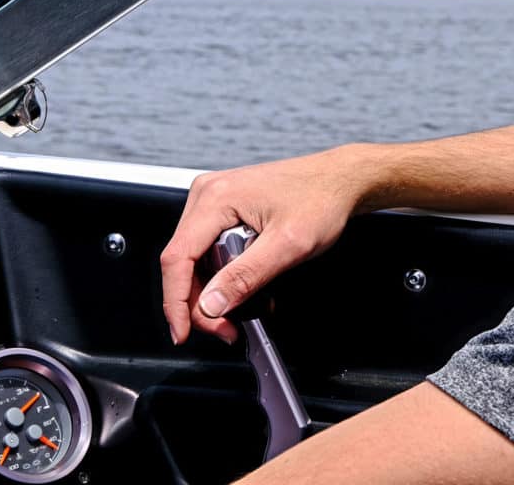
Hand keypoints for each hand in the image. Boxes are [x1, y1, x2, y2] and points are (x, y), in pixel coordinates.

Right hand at [161, 146, 372, 344]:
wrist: (339, 180)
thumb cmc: (320, 199)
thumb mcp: (288, 246)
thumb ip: (245, 277)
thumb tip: (211, 304)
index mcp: (216, 198)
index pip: (177, 257)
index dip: (175, 301)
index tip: (184, 332)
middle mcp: (207, 194)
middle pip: (182, 262)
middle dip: (200, 302)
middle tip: (227, 329)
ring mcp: (213, 200)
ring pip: (194, 259)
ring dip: (213, 291)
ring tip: (247, 306)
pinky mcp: (221, 208)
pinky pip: (207, 249)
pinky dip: (222, 275)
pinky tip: (245, 286)